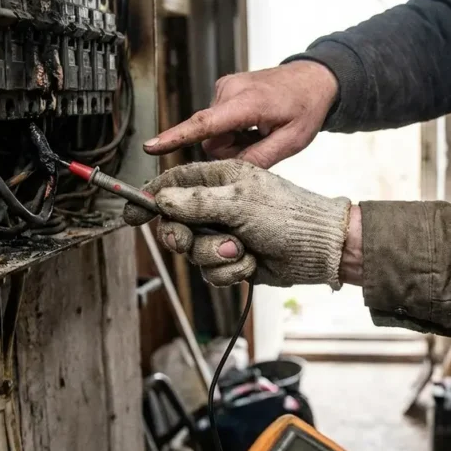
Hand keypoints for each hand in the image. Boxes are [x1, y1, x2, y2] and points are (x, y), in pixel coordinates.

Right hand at [122, 160, 351, 288]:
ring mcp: (225, 233)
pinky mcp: (233, 259)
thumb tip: (163, 198)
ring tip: (240, 250)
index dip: (150, 197)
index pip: (174, 183)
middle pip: (175, 223)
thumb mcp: (241, 202)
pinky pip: (211, 271)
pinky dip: (229, 271)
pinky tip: (250, 263)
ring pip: (193, 251)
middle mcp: (219, 205)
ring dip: (214, 256)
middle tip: (188, 241)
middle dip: (183, 237)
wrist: (319, 251)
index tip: (131, 214)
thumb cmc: (289, 217)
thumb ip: (198, 202)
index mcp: (220, 179)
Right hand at [144, 61, 338, 168]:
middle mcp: (230, 91)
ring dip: (235, 138)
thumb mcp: (292, 142)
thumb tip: (228, 173)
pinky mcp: (223, 89)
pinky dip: (235, 127)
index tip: (151, 146)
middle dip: (232, 149)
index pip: (205, 124)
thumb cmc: (305, 108)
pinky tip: (256, 120)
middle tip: (262, 140)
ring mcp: (225, 87)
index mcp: (248, 103)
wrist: (313, 79)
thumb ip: (259, 159)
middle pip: (212, 140)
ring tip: (261, 127)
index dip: (176, 137)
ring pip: (214, 133)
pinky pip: (218, 121)